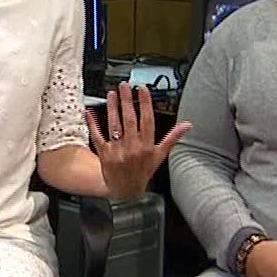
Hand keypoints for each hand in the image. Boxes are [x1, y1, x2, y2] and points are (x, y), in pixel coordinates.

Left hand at [85, 82, 191, 200]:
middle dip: (127, 101)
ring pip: (114, 126)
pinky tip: (90, 112)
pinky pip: (98, 136)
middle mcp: (133, 148)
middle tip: (124, 86)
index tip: (142, 89)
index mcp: (147, 147)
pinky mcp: (104, 154)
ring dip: (113, 108)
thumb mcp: (160, 156)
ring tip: (112, 93)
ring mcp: (117, 151)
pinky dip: (93, 124)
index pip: (147, 121)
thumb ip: (172, 138)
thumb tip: (187, 125)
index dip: (145, 104)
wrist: (125, 191)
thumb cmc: (143, 171)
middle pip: (129, 120)